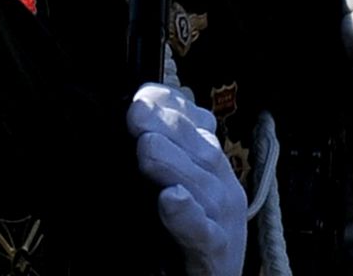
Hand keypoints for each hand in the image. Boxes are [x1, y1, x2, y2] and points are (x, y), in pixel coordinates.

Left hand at [128, 83, 246, 275]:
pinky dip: (188, 215)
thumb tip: (128, 118)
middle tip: (135, 116)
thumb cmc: (189, 231)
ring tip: (146, 150)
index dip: (170, 106)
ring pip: (204, 188)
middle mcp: (223, 186)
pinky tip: (170, 199)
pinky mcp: (216, 254)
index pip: (197, 122)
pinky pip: (204, 234)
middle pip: (201, 149)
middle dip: (168, 128)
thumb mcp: (175, 181)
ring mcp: (224, 221)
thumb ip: (158, 153)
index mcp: (212, 164)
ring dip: (173, 165)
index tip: (140, 97)